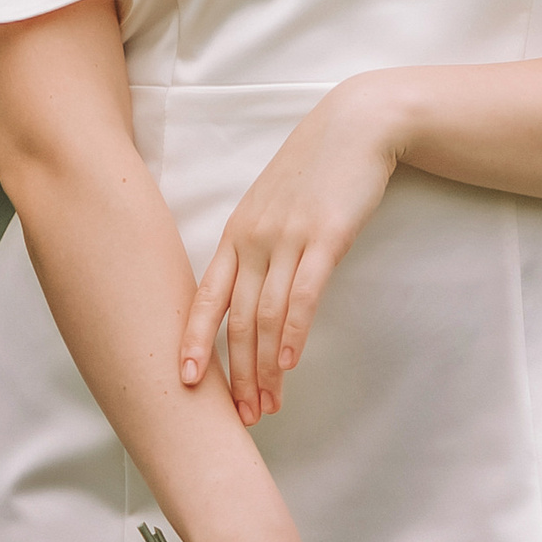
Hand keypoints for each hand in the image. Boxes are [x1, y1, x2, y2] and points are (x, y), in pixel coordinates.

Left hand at [180, 74, 407, 423]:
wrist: (357, 125)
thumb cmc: (317, 170)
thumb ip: (259, 246)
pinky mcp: (325, 236)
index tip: (184, 382)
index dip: (193, 341)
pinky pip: (303, 293)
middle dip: (236, 374)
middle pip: (236, 319)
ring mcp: (287, 237)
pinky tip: (290, 363)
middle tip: (242, 416)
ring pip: (265, 315)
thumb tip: (253, 293)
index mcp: (237, 235)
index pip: (204, 297)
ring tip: (268, 405)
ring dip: (264, 367)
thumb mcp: (275, 206)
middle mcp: (253, 239)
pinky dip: (293, 332)